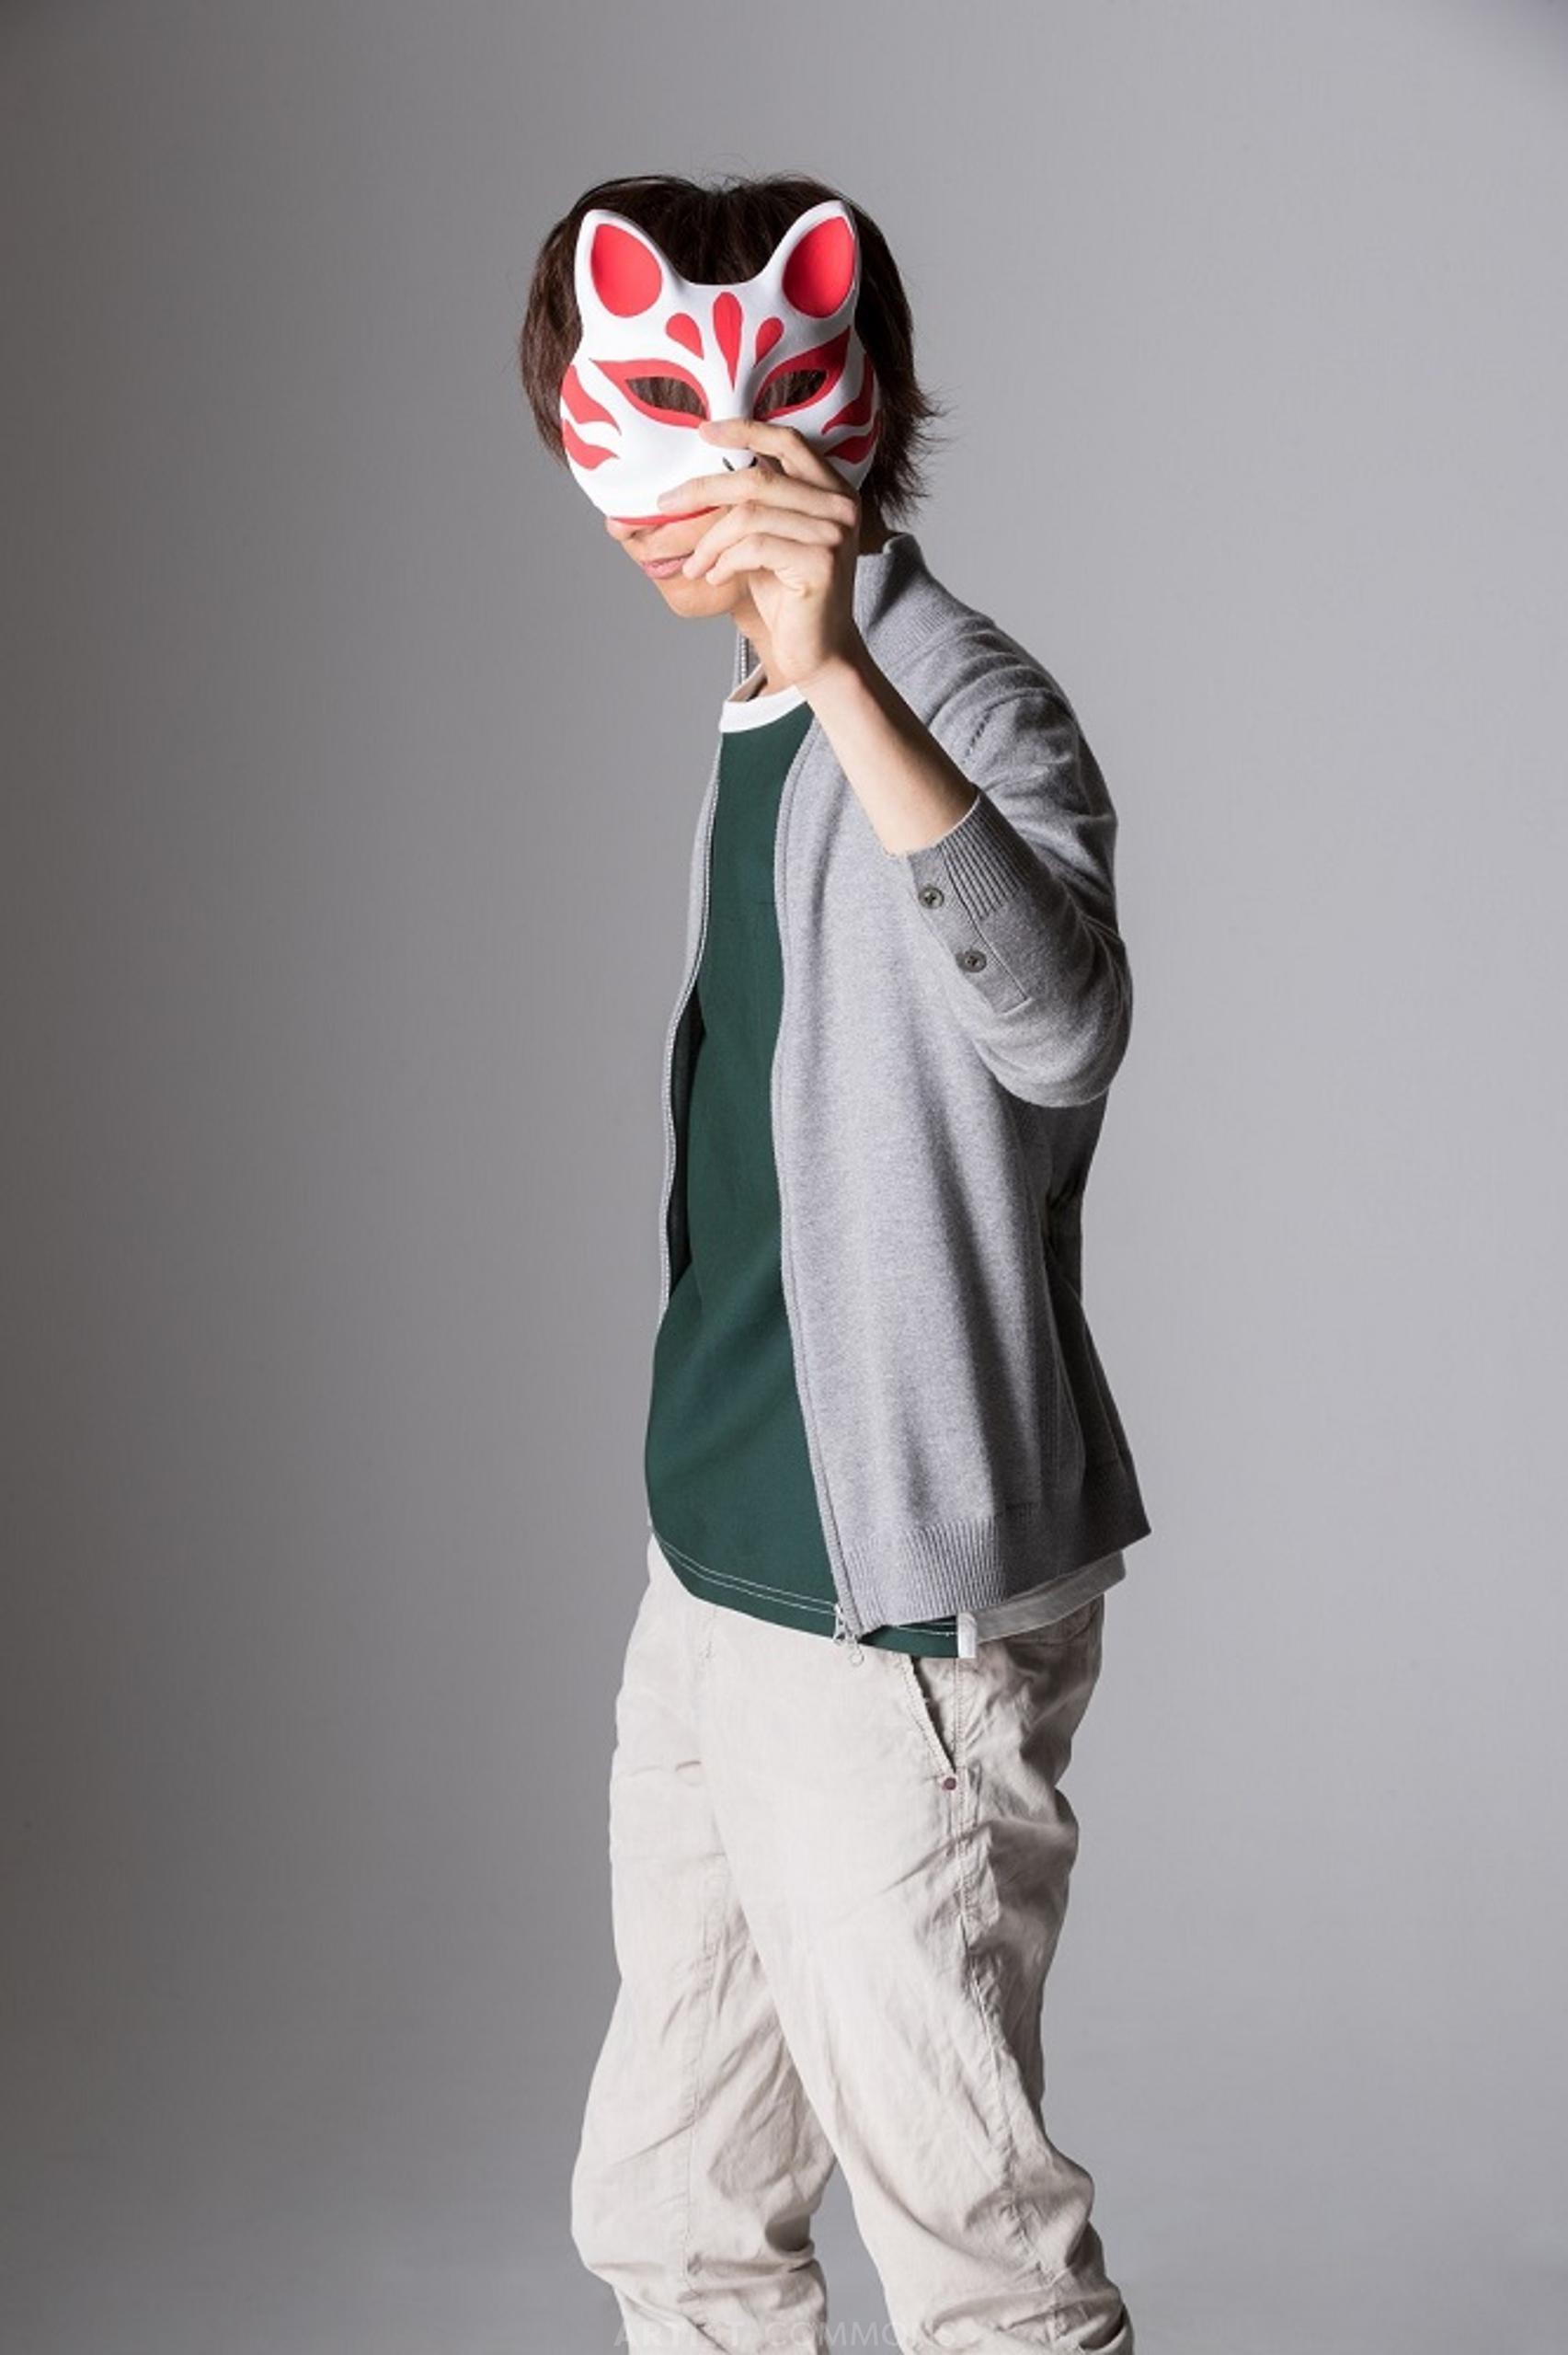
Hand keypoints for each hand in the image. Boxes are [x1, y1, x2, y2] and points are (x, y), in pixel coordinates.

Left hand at [653, 418, 866, 691]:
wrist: (817, 652)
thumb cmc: (788, 596)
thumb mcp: (768, 540)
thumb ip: (751, 506)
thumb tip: (695, 479)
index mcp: (832, 490)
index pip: (788, 443)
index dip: (746, 431)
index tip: (704, 432)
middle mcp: (840, 506)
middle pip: (756, 479)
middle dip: (702, 491)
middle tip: (665, 505)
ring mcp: (834, 533)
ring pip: (749, 516)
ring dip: (708, 541)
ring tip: (692, 565)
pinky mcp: (821, 563)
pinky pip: (754, 548)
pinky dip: (724, 562)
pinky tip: (715, 578)